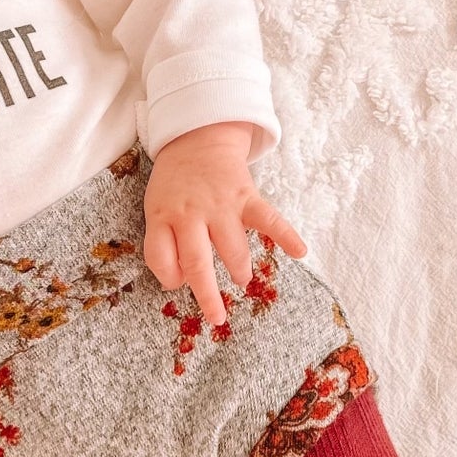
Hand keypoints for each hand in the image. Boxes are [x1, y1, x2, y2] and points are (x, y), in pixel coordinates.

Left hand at [143, 122, 307, 327]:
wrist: (197, 139)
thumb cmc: (174, 185)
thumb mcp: (156, 208)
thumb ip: (164, 242)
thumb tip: (183, 280)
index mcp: (163, 216)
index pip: (160, 256)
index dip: (168, 277)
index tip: (178, 284)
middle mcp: (191, 213)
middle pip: (196, 260)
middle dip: (207, 293)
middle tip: (217, 317)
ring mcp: (220, 205)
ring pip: (232, 246)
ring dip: (239, 268)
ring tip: (242, 280)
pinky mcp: (246, 197)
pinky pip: (268, 219)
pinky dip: (286, 235)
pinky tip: (300, 252)